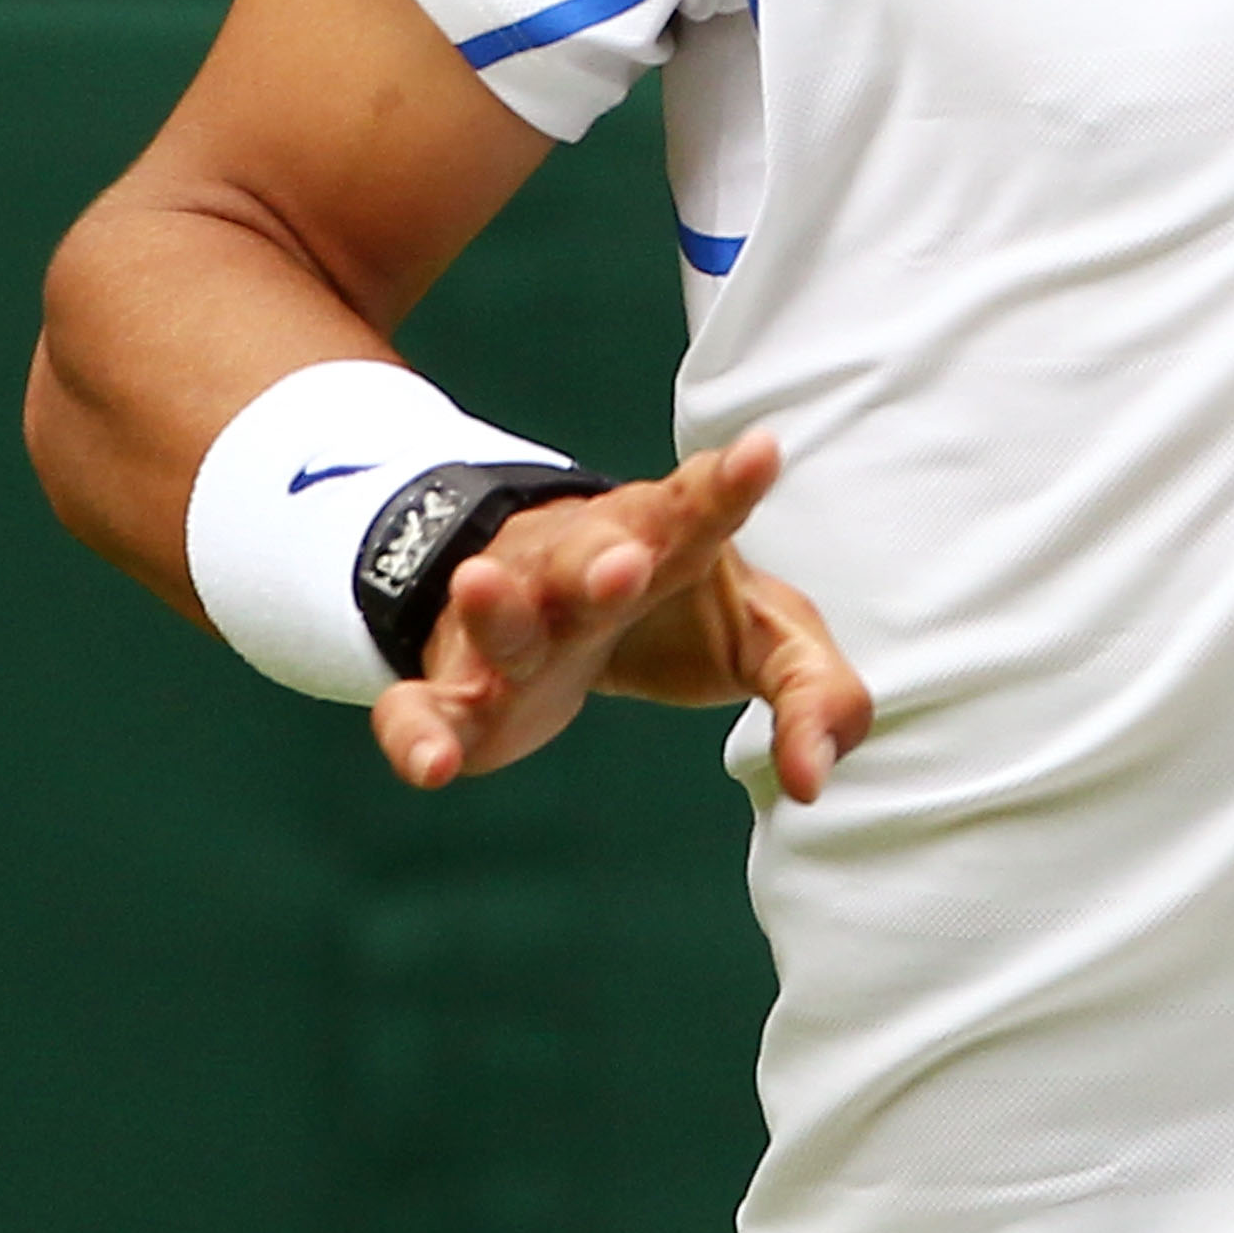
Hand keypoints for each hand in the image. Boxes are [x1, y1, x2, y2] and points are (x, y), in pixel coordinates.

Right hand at [370, 428, 872, 803]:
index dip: (727, 486)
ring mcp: (514, 631)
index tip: (762, 452)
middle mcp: (579, 571)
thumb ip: (810, 694)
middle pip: (587, 556)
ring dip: (496, 607)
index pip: (700, 509)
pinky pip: (425, 709)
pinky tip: (431, 769)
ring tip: (481, 588)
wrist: (548, 596)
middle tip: (628, 561)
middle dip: (604, 559)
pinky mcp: (462, 695)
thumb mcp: (764, 641)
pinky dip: (419, 733)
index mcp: (665, 541)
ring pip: (500, 616)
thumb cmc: (680, 610)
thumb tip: (814, 779)